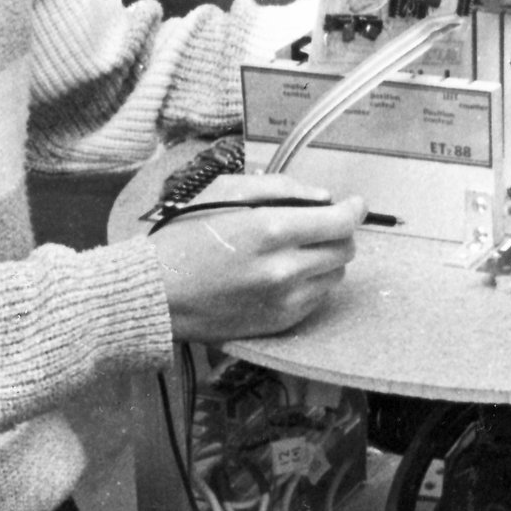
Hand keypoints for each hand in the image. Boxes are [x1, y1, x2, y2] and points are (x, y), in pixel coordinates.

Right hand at [151, 178, 364, 341]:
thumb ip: (279, 187)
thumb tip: (324, 196)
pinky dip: (310, 283)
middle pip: (345, 250)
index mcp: (268, 229)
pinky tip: (285, 273)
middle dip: (339, 233)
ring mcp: (283, 301)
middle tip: (321, 225)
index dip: (353, 210)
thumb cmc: (185, 236)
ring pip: (335, 276)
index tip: (353, 204)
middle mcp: (283, 269)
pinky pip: (317, 299)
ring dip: (326, 259)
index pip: (339, 222)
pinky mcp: (280, 323)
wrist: (157, 293)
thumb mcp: (224, 192)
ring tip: (297, 250)